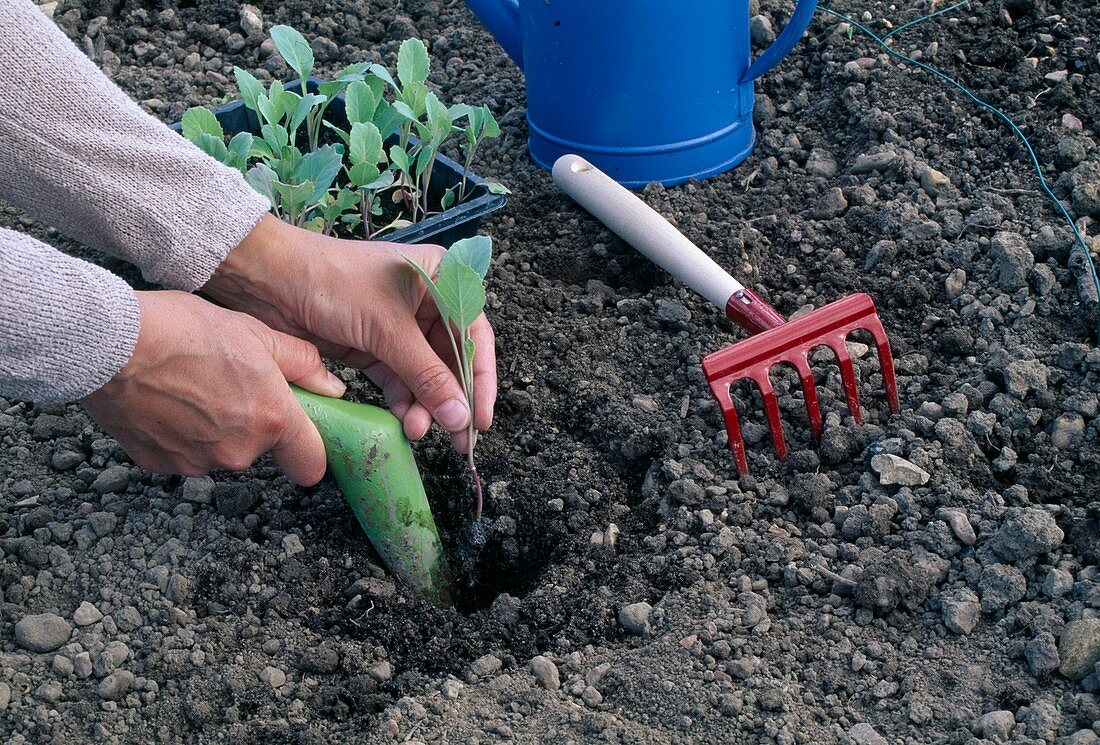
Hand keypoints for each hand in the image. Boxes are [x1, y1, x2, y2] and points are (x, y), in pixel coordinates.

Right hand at [82, 290, 345, 484]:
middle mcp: (238, 451)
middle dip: (250, 422)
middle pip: (258, 449)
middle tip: (229, 382)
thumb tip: (330, 386)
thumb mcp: (255, 332)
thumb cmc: (182, 331)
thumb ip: (301, 363)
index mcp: (271, 419)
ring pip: (218, 451)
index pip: (310, 463)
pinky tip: (165, 399)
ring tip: (191, 385)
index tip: (301, 438)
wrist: (110, 345)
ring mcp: (197, 461)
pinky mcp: (159, 464)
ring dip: (213, 428)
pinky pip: (181, 452)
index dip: (308, 451)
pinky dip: (177, 433)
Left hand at [203, 215, 496, 452]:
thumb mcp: (388, 330)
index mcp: (441, 279)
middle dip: (451, 399)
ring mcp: (399, 326)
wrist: (269, 280)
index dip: (481, 378)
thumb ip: (427, 376)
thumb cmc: (334, 283)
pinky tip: (403, 421)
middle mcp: (425, 301)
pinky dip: (402, 401)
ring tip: (417, 431)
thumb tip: (460, 418)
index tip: (479, 417)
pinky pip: (398, 379)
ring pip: (424, 375)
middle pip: (450, 359)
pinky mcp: (373, 345)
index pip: (474, 333)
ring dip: (424, 405)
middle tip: (456, 440)